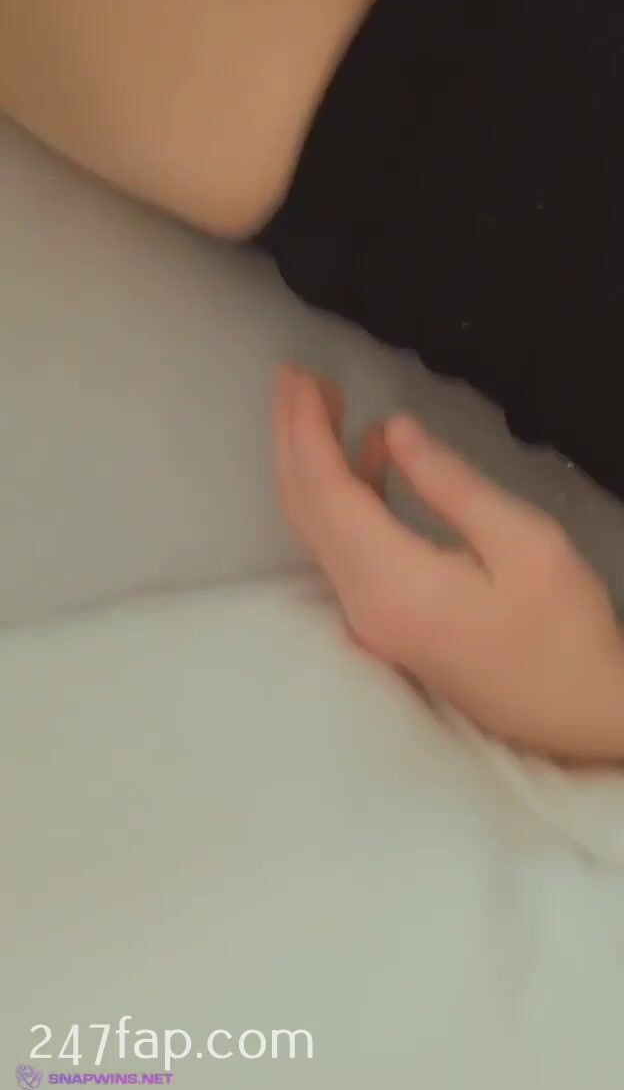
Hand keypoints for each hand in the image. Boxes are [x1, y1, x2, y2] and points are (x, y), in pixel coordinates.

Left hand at [273, 364, 623, 760]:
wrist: (577, 717)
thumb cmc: (562, 629)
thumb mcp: (523, 541)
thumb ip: (450, 483)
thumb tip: (394, 427)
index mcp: (393, 582)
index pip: (326, 492)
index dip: (305, 429)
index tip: (298, 375)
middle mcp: (363, 602)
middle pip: (306, 508)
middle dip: (293, 438)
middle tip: (295, 376)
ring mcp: (370, 617)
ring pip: (319, 527)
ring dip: (316, 464)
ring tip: (328, 403)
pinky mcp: (385, 621)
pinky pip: (345, 546)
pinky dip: (347, 496)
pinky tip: (376, 455)